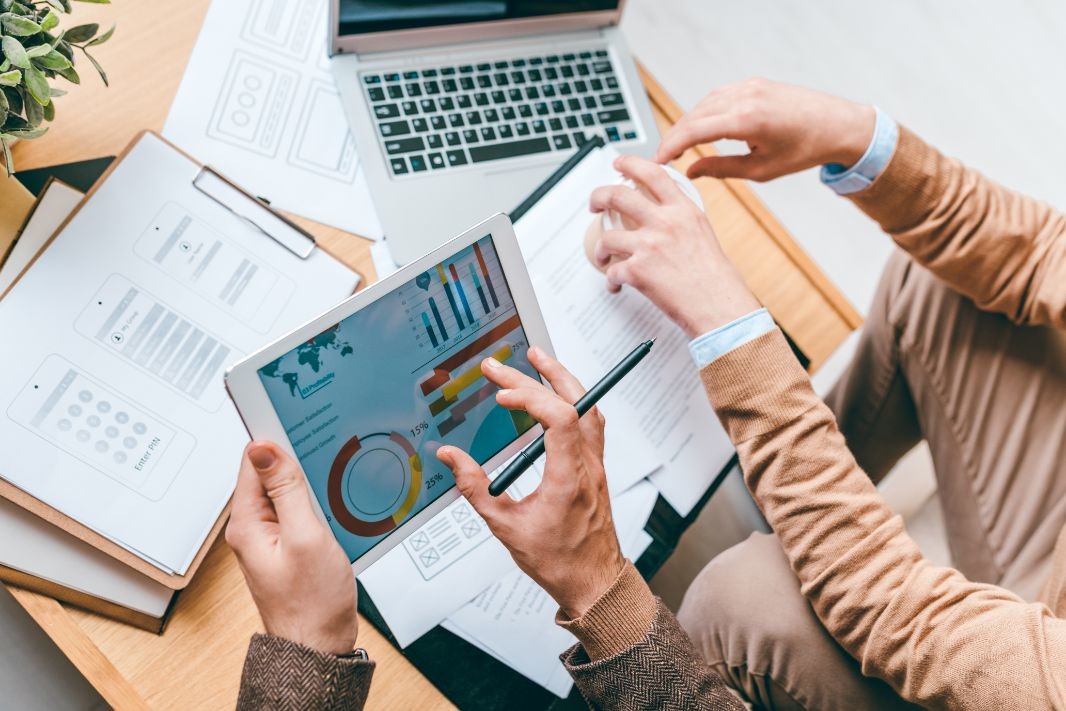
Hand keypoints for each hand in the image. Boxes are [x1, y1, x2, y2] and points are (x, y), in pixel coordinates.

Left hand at [226, 441, 357, 654]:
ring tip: (333, 479)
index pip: (252, 461)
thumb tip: (263, 447)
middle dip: (295, 459)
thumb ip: (287, 489)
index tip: (300, 424)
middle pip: (269, 474)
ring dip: (307, 482)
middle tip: (325, 451)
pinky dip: (315, 501)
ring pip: (286, 491)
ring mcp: (269, 537)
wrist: (319, 646)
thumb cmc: (312, 603)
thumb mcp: (306, 536)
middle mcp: (252, 527)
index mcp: (247, 523)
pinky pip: (296, 509)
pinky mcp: (286, 544)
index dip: (276, 439)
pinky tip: (334, 503)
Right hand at [437, 348, 623, 617]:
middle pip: (573, 403)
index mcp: (568, 478)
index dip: (531, 397)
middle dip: (536, 376)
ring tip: (536, 360)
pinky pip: (591, 422)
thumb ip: (475, 488)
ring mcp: (595, 465)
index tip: (501, 394)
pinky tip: (556, 395)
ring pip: (589, 407)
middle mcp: (587, 466)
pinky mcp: (595, 468)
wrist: (595, 583)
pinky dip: (573, 400)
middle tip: (501, 365)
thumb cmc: (558, 562)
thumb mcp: (506, 528)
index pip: (559, 419)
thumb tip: (451, 457)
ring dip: (563, 379)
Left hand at [589, 155, 761, 336]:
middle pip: (618, 196)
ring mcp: (649, 246)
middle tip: (594, 203)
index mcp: (683, 211)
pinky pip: (612, 272)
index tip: (619, 164)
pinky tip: (616, 286)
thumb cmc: (716, 280)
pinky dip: (610, 281)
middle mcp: (665, 223)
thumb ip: (681, 221)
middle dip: (598, 197)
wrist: (720, 307)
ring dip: (599, 247)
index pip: (653, 174)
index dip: (630, 164)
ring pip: (607, 236)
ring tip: (601, 255)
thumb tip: (661, 219)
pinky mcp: (638, 271)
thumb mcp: (703, 235)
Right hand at [655, 77, 874, 181]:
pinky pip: (718, 97)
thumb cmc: (805, 149)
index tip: (657, 161)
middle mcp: (745, 96)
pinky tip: (700, 130)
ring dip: (688, 125)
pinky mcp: (753, 84)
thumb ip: (721, 170)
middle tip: (663, 159)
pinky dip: (704, 113)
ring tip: (679, 148)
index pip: (694, 130)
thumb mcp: (761, 170)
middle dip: (674, 137)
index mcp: (747, 119)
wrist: (838, 125)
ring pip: (703, 104)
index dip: (670, 147)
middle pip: (693, 116)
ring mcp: (749, 86)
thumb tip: (692, 172)